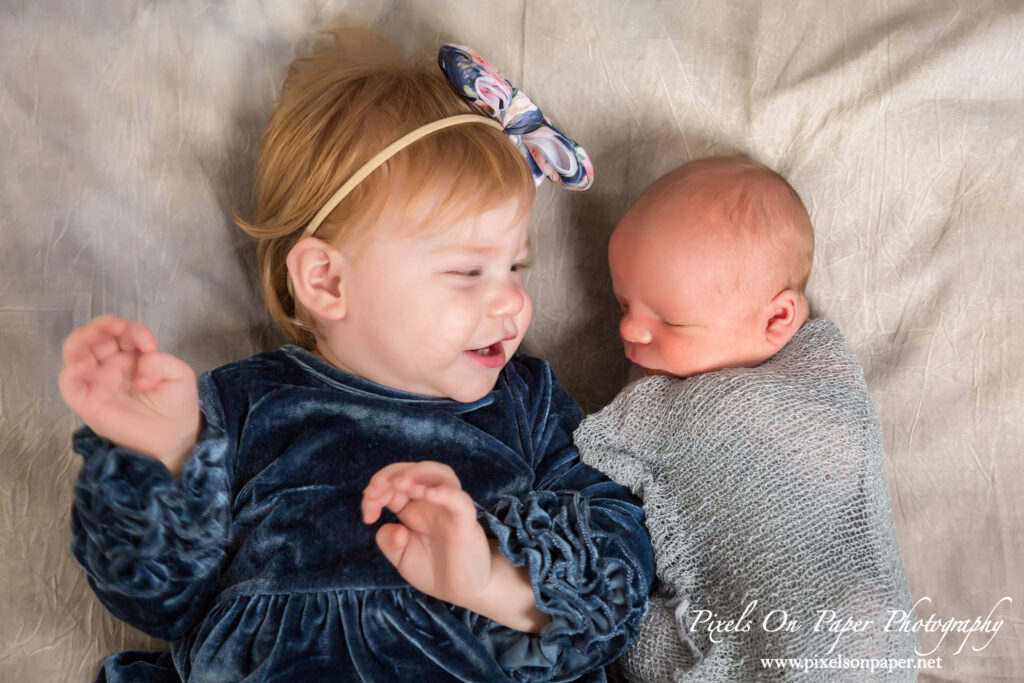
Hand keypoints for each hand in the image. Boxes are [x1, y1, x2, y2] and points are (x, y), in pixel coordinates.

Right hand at [58, 315, 199, 475]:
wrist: (174, 437)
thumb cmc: (176, 404)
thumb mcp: (179, 375)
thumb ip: (160, 363)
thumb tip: (137, 375)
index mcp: (132, 354)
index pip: (123, 330)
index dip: (133, 330)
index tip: (150, 345)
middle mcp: (110, 364)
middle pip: (94, 335)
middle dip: (102, 325)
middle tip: (116, 328)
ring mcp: (97, 381)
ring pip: (75, 352)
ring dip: (80, 340)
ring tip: (93, 339)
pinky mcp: (87, 401)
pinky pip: (68, 383)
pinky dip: (70, 370)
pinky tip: (83, 365)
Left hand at [362, 461, 548, 631]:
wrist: (464, 591)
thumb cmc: (435, 570)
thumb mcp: (402, 559)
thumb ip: (389, 542)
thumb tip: (390, 526)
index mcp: (413, 508)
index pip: (392, 484)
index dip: (376, 491)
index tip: (368, 515)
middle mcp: (431, 502)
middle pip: (413, 470)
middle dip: (388, 475)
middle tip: (374, 492)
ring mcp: (449, 508)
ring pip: (440, 473)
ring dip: (416, 473)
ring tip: (400, 483)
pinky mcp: (465, 520)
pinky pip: (458, 499)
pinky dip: (444, 492)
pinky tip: (428, 494)